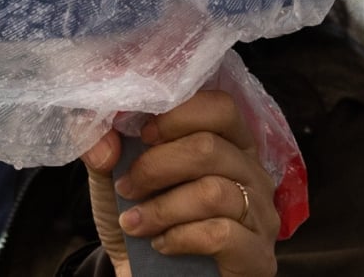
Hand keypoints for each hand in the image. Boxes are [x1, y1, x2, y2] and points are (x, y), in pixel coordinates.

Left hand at [83, 90, 277, 276]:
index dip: (179, 114)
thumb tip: (104, 140)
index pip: (220, 107)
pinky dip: (180, 237)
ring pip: (214, 192)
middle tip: (128, 187)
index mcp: (227, 143)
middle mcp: (252, 174)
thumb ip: (102, 147)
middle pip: (210, 147)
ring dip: (162, 207)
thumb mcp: (112, 179)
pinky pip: (221, 233)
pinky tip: (161, 245)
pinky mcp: (257, 257)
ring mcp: (261, 216)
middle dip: (157, 166)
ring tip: (135, 222)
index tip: (143, 134)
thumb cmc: (141, 222)